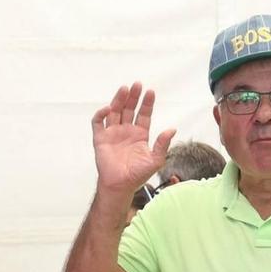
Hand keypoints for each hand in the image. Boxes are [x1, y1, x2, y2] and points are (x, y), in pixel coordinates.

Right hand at [91, 83, 174, 198]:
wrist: (120, 186)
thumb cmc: (137, 175)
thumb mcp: (155, 160)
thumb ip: (163, 144)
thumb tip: (172, 129)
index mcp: (139, 134)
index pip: (144, 114)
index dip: (147, 103)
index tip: (150, 92)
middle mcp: (126, 131)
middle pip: (129, 109)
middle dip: (133, 97)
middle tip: (137, 85)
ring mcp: (112, 133)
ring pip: (115, 111)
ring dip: (119, 100)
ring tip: (124, 89)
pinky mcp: (100, 138)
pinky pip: (98, 122)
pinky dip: (101, 114)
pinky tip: (108, 109)